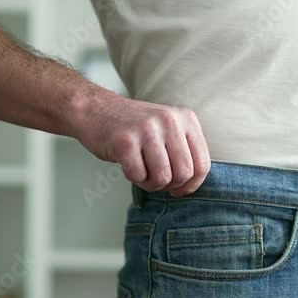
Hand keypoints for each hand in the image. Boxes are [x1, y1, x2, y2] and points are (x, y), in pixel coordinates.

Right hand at [70, 91, 210, 195]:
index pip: (202, 163)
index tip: (179, 189)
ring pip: (163, 178)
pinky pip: (139, 176)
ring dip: (151, 183)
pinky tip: (128, 165)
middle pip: (184, 173)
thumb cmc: (134, 126)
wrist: (95, 109)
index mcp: (186, 119)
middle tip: (156, 179)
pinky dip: (134, 178)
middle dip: (170, 185)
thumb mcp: (168, 128)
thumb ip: (184, 150)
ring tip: (142, 171)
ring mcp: (147, 130)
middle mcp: (170, 121)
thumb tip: (191, 185)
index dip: (192, 184)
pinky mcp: (125, 141)